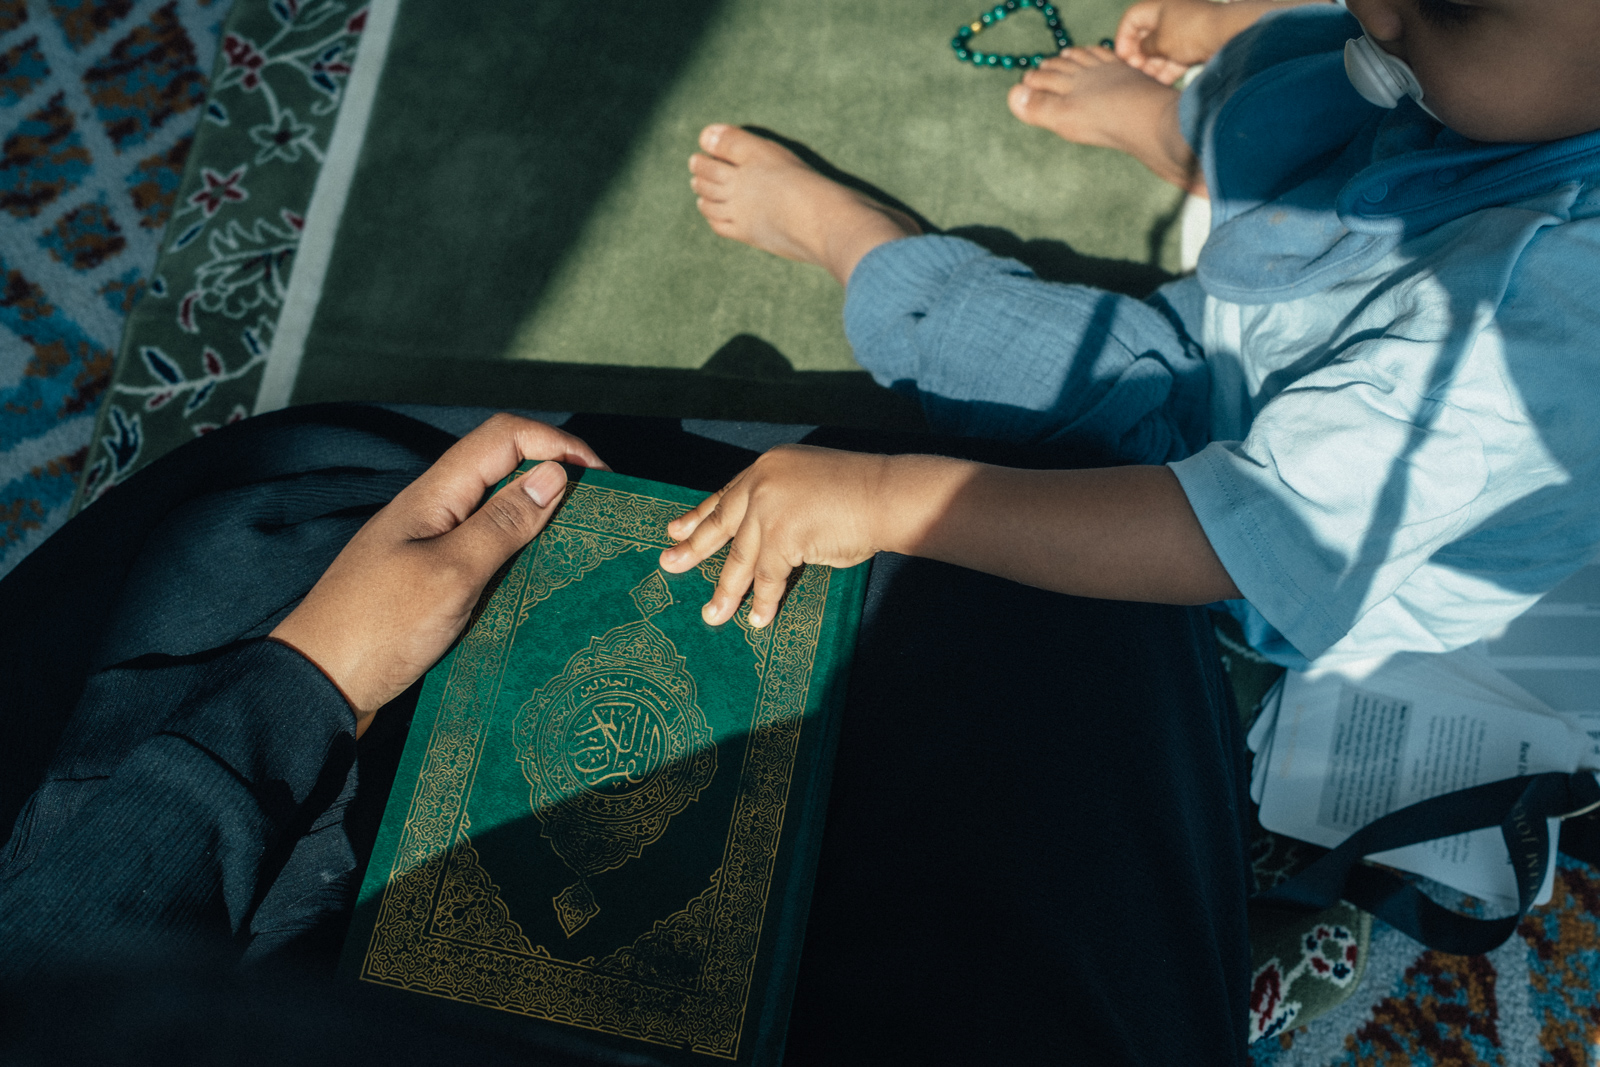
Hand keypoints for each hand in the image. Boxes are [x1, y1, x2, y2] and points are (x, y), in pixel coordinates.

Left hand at [269, 414, 605, 733]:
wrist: (318, 687)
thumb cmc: (380, 628)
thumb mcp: (450, 575)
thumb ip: (502, 524)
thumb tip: (555, 475)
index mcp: (434, 495)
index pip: (504, 437)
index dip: (557, 443)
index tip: (603, 478)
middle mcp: (434, 510)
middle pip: (504, 468)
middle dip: (556, 477)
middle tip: (602, 515)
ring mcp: (431, 546)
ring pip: (498, 511)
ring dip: (542, 518)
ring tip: (584, 547)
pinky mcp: (432, 580)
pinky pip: (486, 550)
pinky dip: (521, 554)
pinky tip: (544, 580)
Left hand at [658, 445, 893, 628]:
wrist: (887, 495)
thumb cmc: (861, 494)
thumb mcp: (809, 487)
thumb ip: (782, 505)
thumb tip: (762, 543)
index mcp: (768, 467)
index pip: (727, 495)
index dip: (700, 515)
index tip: (676, 530)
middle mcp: (762, 483)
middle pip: (721, 523)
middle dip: (693, 548)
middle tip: (669, 564)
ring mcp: (770, 509)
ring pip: (740, 558)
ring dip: (726, 590)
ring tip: (712, 615)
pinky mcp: (782, 536)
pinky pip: (768, 577)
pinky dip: (765, 601)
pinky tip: (757, 619)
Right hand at [1113, 0, 1218, 83]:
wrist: (1228, 36)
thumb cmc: (1191, 32)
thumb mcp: (1159, 41)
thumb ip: (1143, 48)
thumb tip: (1139, 53)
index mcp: (1158, 6)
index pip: (1131, 19)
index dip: (1123, 38)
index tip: (1123, 57)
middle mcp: (1170, 17)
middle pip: (1145, 37)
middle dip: (1139, 56)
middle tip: (1137, 70)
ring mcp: (1183, 32)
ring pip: (1160, 50)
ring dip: (1153, 66)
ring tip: (1151, 78)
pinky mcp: (1193, 47)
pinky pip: (1175, 58)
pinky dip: (1168, 70)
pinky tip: (1163, 82)